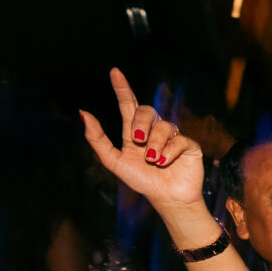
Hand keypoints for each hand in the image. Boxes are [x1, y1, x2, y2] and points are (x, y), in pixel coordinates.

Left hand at [81, 69, 206, 210]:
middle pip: (146, 110)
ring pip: (163, 126)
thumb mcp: (114, 161)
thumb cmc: (141, 182)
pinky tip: (164, 162)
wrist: (167, 198)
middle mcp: (153, 131)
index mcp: (134, 133)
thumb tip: (83, 113)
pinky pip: (179, 139)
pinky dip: (169, 152)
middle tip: (137, 140)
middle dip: (141, 123)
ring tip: (153, 161)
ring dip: (154, 144)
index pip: (128, 105)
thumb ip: (98, 139)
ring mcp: (172, 137)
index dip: (122, 88)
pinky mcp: (189, 145)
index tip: (115, 71)